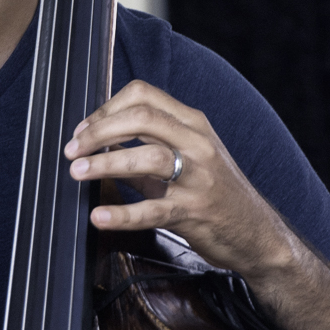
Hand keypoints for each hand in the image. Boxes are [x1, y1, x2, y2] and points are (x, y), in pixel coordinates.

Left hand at [64, 79, 297, 279]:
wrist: (257, 233)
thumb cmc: (216, 193)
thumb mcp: (187, 158)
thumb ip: (147, 146)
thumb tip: (99, 142)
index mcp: (192, 124)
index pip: (144, 96)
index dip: (106, 109)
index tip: (83, 129)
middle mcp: (197, 143)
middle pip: (141, 118)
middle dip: (98, 131)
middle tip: (72, 150)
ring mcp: (198, 177)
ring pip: (147, 157)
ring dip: (105, 163)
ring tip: (77, 173)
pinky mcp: (194, 212)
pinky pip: (153, 210)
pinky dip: (122, 213)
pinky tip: (100, 216)